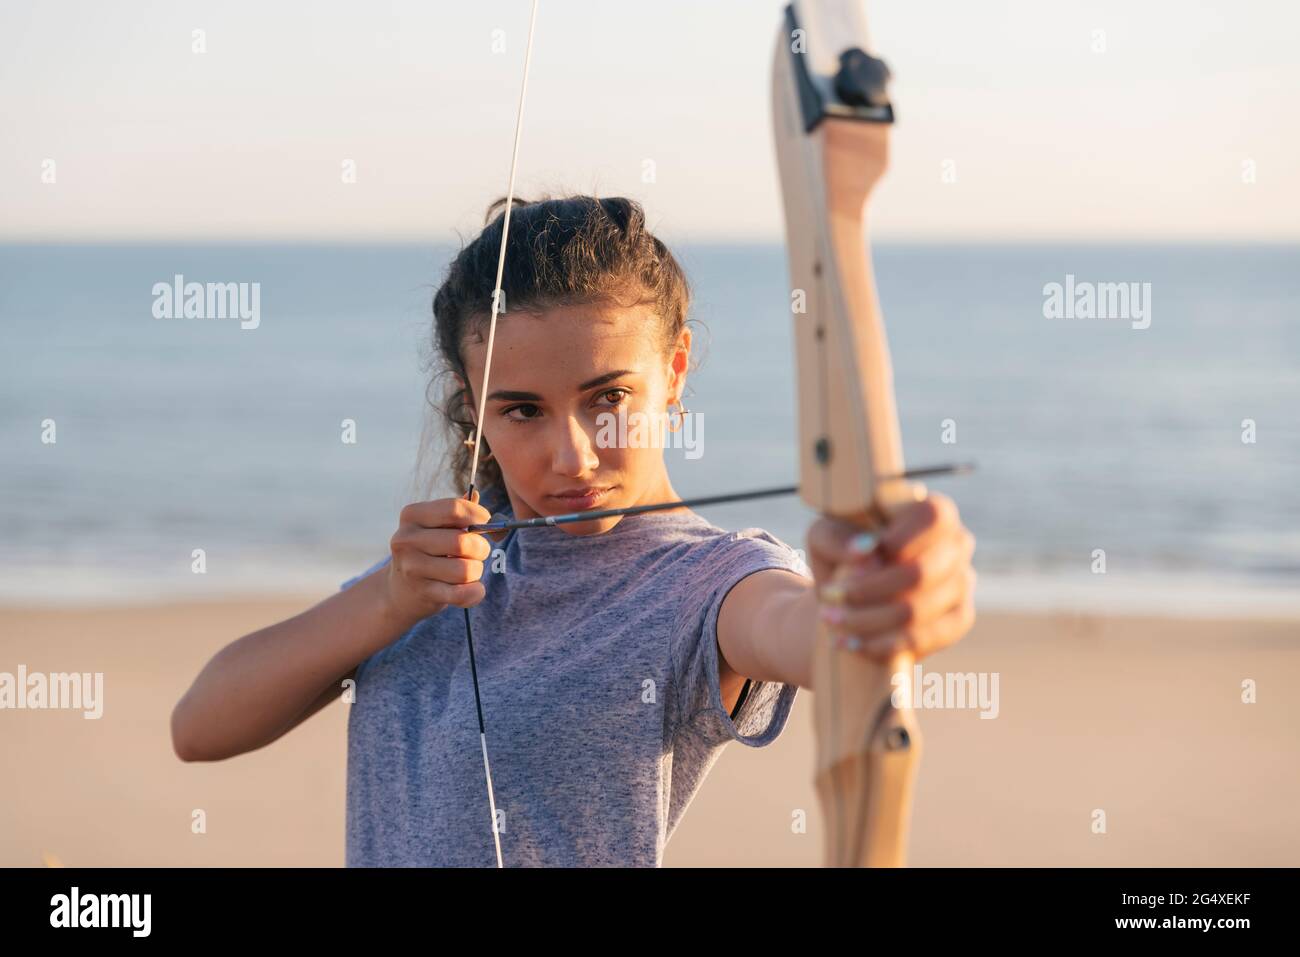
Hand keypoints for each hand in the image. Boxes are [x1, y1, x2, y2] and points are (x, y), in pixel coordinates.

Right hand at [384, 494, 493, 626]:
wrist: (400, 590)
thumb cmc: (428, 550)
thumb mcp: (436, 526)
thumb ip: (461, 512)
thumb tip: (481, 501)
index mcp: (412, 515)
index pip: (454, 509)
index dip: (478, 515)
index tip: (486, 521)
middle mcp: (407, 539)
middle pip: (462, 542)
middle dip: (481, 547)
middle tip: (479, 551)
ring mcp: (412, 567)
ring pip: (465, 570)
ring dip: (476, 570)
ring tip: (469, 570)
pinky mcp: (422, 592)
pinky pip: (462, 593)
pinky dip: (475, 592)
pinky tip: (474, 588)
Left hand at [806, 492, 974, 661]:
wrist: (848, 595)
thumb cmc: (840, 554)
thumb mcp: (825, 536)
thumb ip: (838, 537)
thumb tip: (865, 552)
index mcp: (933, 513)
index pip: (933, 517)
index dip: (898, 539)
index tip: (858, 554)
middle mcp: (956, 545)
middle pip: (920, 573)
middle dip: (866, 591)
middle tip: (828, 597)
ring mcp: (962, 584)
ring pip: (916, 611)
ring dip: (865, 620)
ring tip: (830, 619)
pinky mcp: (958, 621)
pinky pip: (924, 639)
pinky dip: (881, 644)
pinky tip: (851, 643)